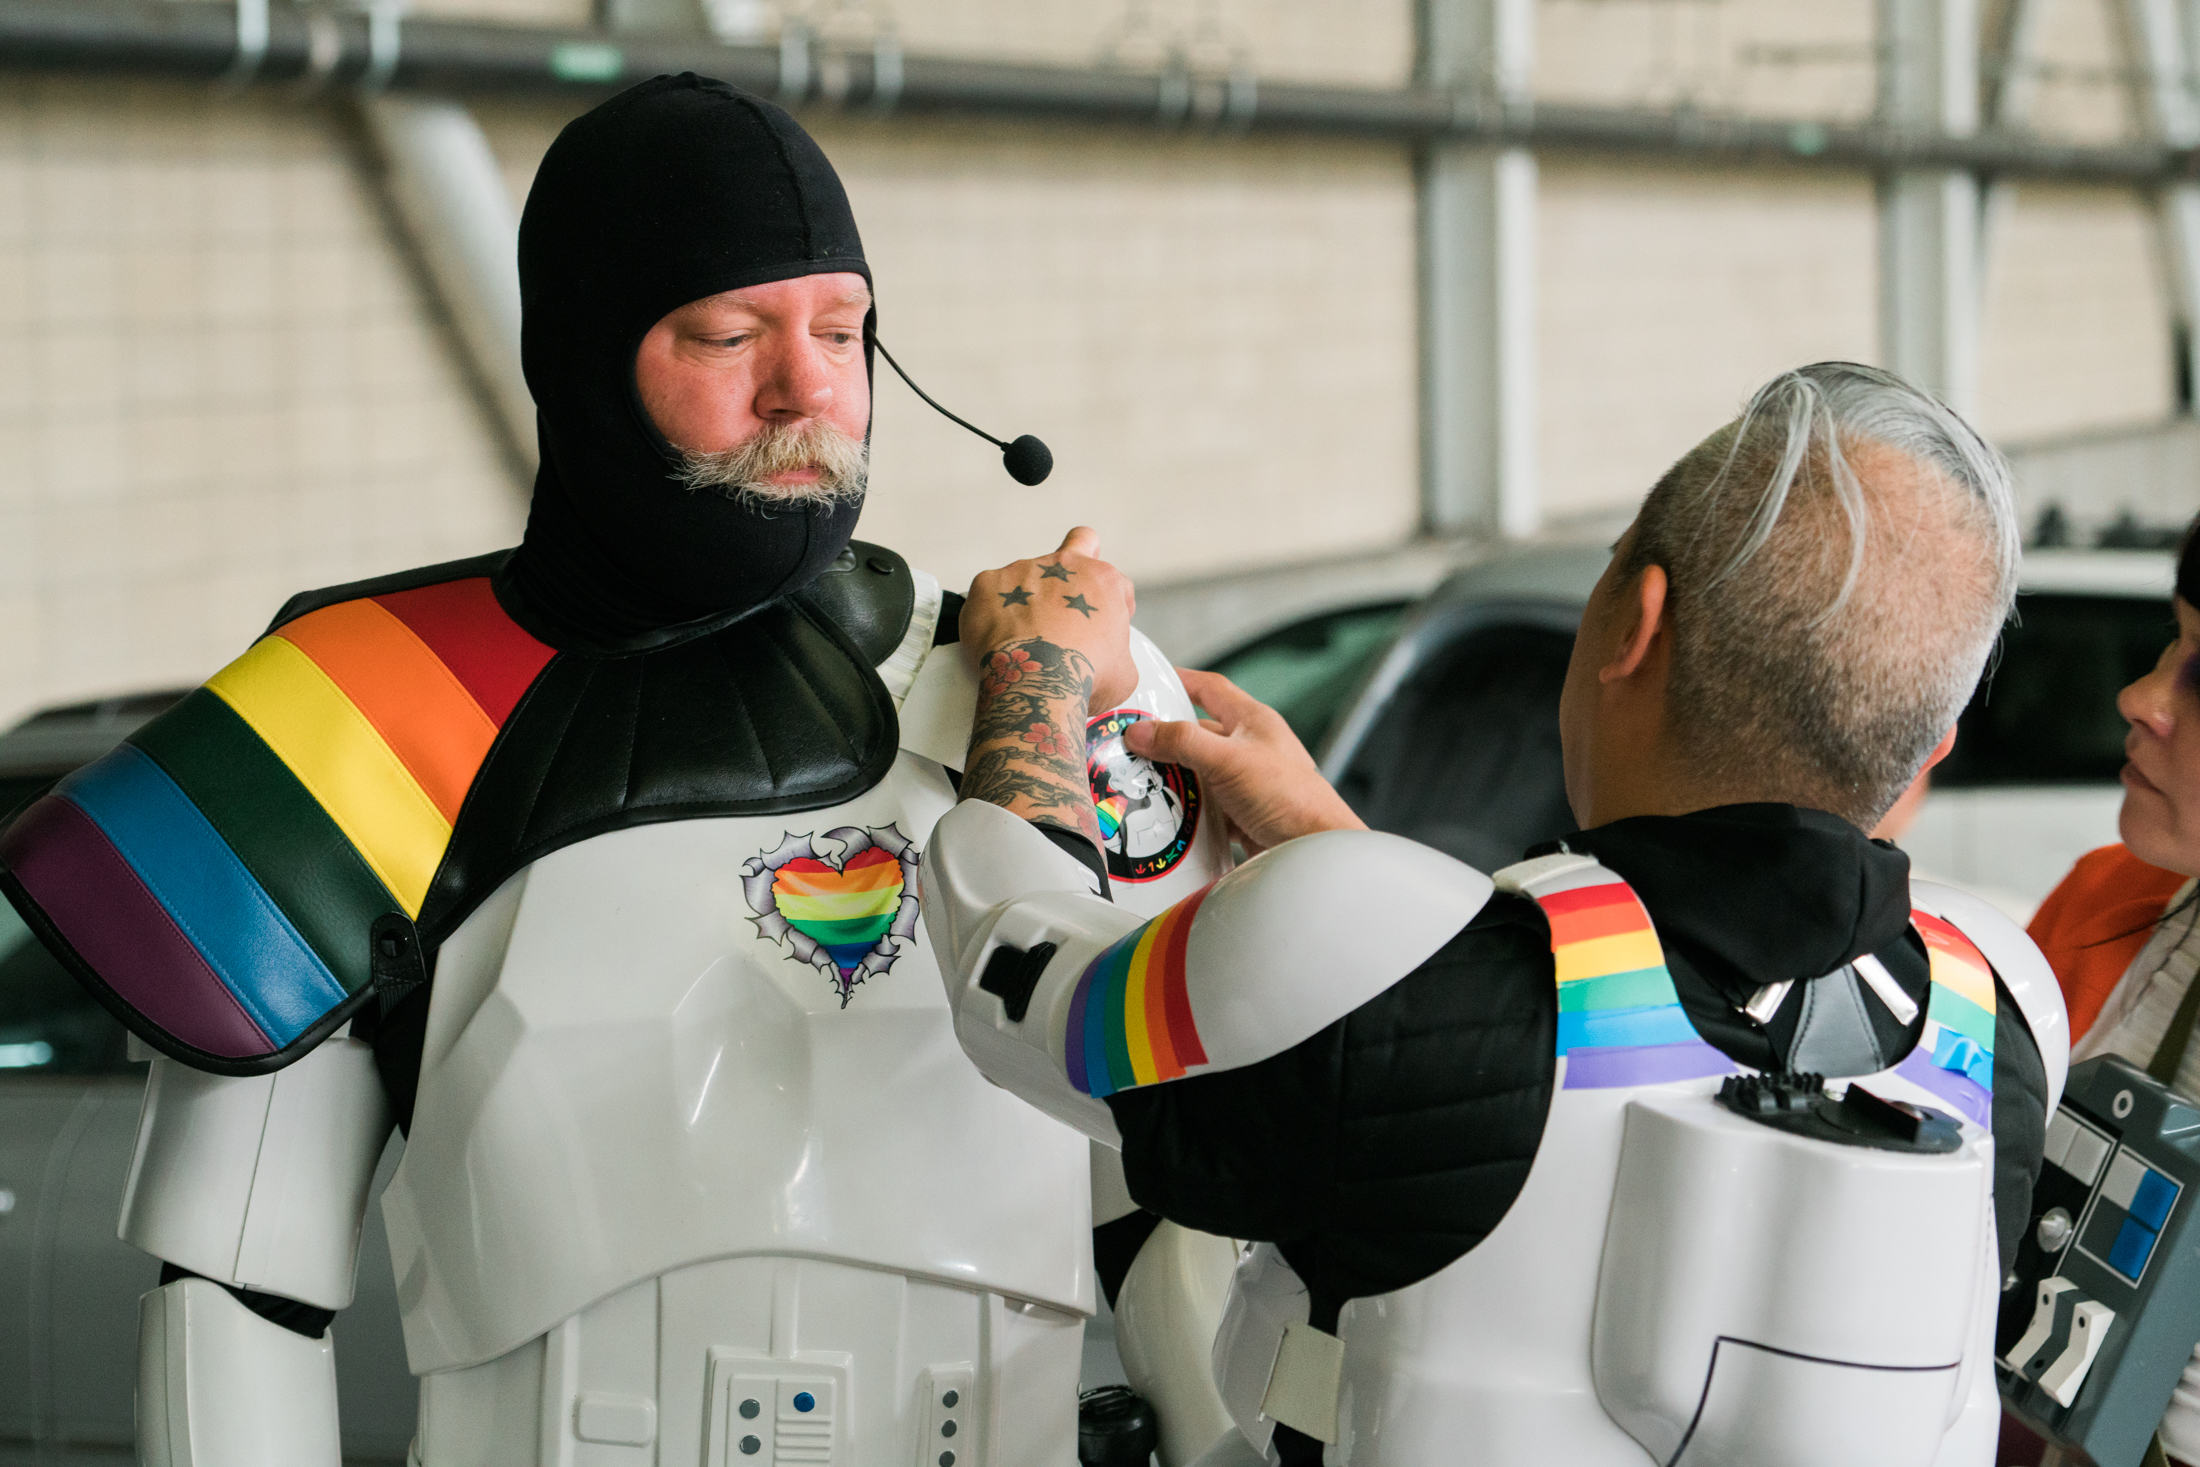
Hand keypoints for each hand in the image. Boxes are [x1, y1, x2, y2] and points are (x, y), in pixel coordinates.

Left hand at [962, 527, 1138, 712]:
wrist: (1039, 681)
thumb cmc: (1085, 676)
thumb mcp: (1123, 672)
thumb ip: (1115, 653)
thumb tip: (1105, 662)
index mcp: (1103, 581)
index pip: (1113, 583)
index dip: (1110, 605)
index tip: (1099, 626)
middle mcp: (1064, 565)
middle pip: (1080, 542)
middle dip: (1078, 560)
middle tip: (1067, 595)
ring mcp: (1023, 569)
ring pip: (1025, 579)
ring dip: (1026, 602)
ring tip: (1021, 640)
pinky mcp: (987, 583)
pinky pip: (988, 596)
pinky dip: (991, 615)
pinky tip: (995, 640)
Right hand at [1122, 668, 1364, 854]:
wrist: (1313, 848)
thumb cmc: (1289, 797)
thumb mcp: (1228, 760)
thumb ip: (1183, 742)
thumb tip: (1141, 731)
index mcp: (1252, 721)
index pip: (1210, 688)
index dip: (1180, 680)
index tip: (1150, 683)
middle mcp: (1250, 746)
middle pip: (1198, 734)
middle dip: (1166, 742)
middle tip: (1131, 747)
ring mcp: (1246, 780)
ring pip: (1198, 772)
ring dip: (1174, 780)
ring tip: (1141, 785)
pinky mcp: (1243, 811)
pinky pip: (1206, 805)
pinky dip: (1186, 810)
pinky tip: (1168, 818)